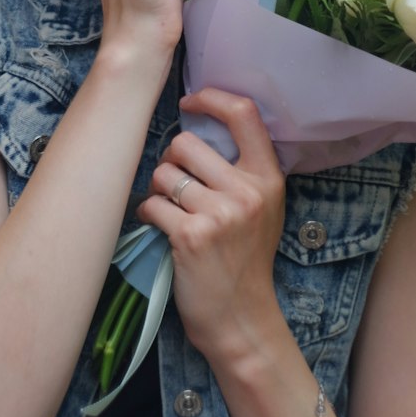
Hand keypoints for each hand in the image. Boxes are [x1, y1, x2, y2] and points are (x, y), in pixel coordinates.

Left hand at [136, 88, 286, 364]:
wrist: (240, 318)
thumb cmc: (244, 260)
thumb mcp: (262, 209)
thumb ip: (241, 170)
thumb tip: (198, 126)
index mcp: (268, 178)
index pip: (244, 113)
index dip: (211, 98)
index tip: (191, 102)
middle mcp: (247, 191)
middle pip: (186, 142)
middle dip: (171, 161)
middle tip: (176, 186)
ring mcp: (220, 214)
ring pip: (163, 173)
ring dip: (158, 191)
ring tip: (170, 212)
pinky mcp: (191, 235)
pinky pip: (152, 204)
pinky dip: (148, 215)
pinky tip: (160, 229)